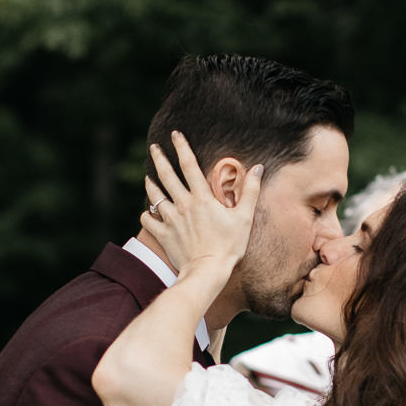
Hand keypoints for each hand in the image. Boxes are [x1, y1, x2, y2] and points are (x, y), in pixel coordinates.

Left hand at [144, 133, 262, 277]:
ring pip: (155, 196)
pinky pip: (149, 220)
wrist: (207, 271)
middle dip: (159, 158)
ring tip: (148, 177)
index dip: (181, 147)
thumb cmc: (229, 246)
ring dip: (150, 184)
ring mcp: (170, 220)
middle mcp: (183, 204)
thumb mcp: (244, 218)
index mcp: (202, 198)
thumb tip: (258, 168)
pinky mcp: (163, 234)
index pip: (189, 165)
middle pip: (166, 176)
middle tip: (154, 147)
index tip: (175, 134)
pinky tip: (148, 212)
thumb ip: (250, 191)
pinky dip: (147, 214)